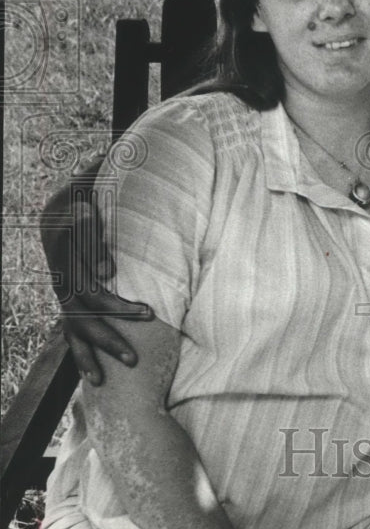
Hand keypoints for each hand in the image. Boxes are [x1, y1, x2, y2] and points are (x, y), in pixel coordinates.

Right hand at [40, 160, 149, 384]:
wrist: (67, 214)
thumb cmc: (90, 196)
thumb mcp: (92, 183)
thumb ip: (104, 171)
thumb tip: (121, 146)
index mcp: (64, 242)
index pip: (74, 254)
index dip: (91, 262)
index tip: (115, 270)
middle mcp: (62, 273)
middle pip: (83, 299)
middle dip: (115, 311)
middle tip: (148, 317)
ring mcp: (64, 296)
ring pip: (80, 327)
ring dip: (107, 344)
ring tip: (133, 359)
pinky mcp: (70, 312)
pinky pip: (74, 341)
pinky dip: (85, 361)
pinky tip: (96, 382)